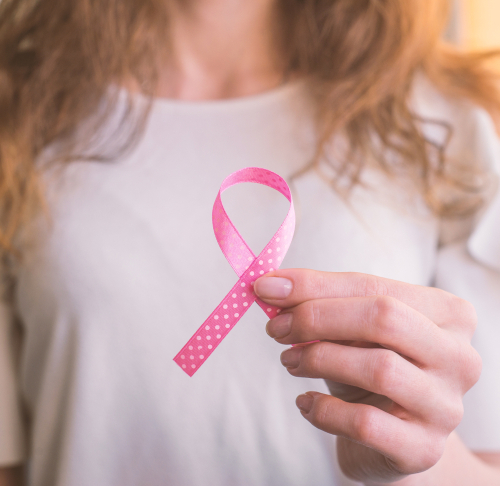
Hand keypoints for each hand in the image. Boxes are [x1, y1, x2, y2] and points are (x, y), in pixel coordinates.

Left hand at [254, 270, 481, 483]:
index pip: (374, 286)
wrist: (392, 434)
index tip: (267, 288)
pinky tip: (306, 403)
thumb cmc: (370, 367)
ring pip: (378, 368)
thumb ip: (319, 300)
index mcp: (447, 314)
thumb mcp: (351, 329)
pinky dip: (323, 409)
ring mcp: (446, 406)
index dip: (314, 286)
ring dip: (317, 359)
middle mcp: (459, 356)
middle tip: (277, 328)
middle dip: (317, 318)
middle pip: (383, 318)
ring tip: (290, 361)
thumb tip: (270, 285)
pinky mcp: (424, 449)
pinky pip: (365, 422)